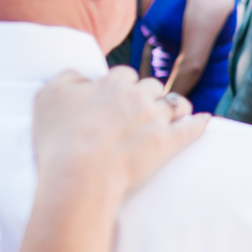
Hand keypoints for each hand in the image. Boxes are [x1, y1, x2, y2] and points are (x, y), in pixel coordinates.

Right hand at [32, 68, 207, 197]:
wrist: (80, 176)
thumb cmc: (58, 139)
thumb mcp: (47, 98)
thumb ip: (66, 79)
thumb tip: (82, 75)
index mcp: (112, 84)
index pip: (123, 75)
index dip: (120, 85)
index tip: (116, 96)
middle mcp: (138, 97)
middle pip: (151, 86)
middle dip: (147, 95)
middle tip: (139, 109)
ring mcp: (156, 120)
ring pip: (176, 103)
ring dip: (174, 106)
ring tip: (172, 113)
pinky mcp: (169, 144)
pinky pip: (192, 128)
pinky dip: (199, 123)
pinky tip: (204, 120)